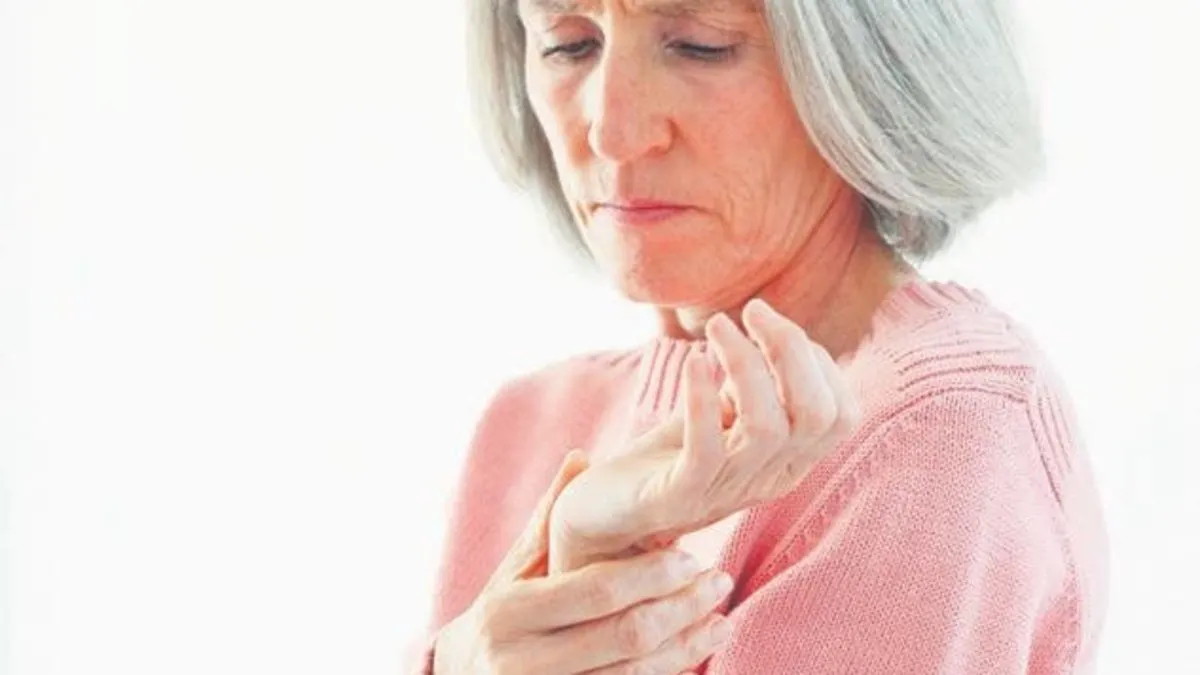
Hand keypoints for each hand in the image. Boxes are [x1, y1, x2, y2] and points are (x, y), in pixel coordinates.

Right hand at [434, 452, 735, 674]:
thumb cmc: (498, 618)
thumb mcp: (512, 570)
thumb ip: (548, 519)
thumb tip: (581, 458)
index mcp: (510, 612)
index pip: (594, 591)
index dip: (648, 575)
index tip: (691, 558)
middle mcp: (522, 662)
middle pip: (623, 636)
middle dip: (680, 609)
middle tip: (718, 582)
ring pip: (633, 674)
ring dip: (686, 647)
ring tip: (719, 619)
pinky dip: (669, 674)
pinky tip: (694, 652)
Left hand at [549, 299, 861, 571]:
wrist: (606, 516)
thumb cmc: (666, 459)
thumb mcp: (721, 420)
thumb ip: (752, 390)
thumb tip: (773, 335)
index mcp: (786, 463)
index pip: (839, 416)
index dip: (818, 361)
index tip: (772, 328)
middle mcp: (767, 480)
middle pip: (817, 417)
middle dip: (793, 350)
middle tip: (754, 310)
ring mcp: (726, 491)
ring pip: (768, 428)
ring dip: (745, 363)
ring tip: (717, 326)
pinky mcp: (680, 495)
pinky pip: (706, 448)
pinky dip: (703, 398)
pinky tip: (694, 362)